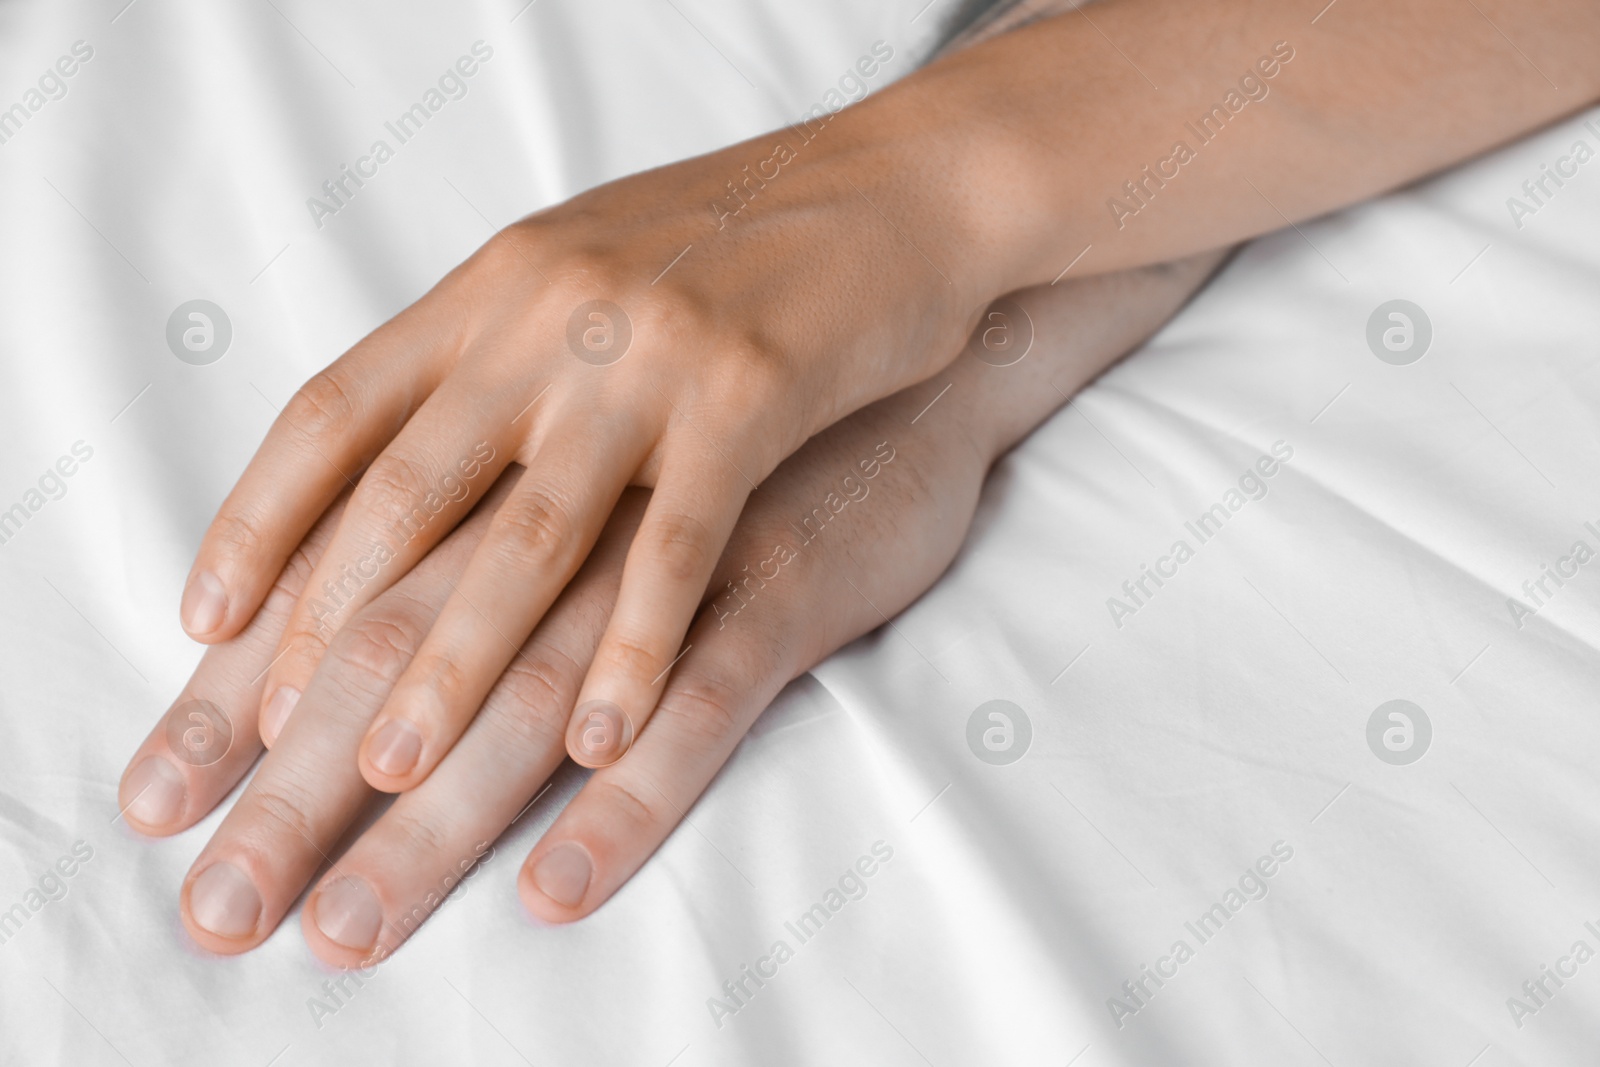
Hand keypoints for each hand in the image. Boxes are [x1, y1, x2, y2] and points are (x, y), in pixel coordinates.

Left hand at [175, 97, 1012, 794]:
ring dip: (457, 663)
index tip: (202, 626)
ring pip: (529, 534)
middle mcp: (546, 318)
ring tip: (398, 775)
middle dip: (330, 631)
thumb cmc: (739, 242)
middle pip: (406, 493)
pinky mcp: (751, 395)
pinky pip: (680, 543)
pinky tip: (601, 737)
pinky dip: (634, 645)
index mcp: (492, 290)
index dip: (258, 523)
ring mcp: (646, 357)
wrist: (899, 184)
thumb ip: (491, 355)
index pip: (335, 413)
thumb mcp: (580, 270)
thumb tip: (396, 454)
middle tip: (275, 752)